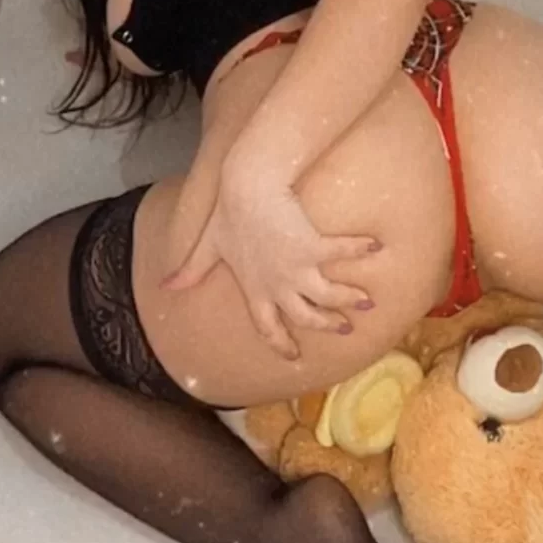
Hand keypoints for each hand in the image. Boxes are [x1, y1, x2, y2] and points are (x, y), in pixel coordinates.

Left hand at [160, 157, 381, 361]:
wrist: (247, 186)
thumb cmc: (228, 213)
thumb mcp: (208, 246)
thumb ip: (192, 269)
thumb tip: (165, 286)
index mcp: (254, 289)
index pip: (267, 328)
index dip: (281, 344)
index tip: (294, 357)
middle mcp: (278, 286)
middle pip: (305, 317)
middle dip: (325, 325)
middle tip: (343, 329)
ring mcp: (297, 269)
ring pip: (328, 296)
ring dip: (348, 300)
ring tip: (367, 301)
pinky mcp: (313, 246)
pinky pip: (342, 252)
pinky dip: (360, 248)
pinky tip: (377, 244)